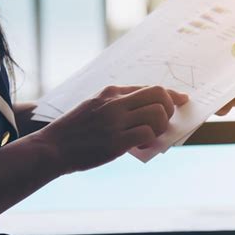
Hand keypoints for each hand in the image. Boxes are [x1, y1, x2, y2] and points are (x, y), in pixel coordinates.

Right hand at [40, 85, 187, 173]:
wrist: (52, 148)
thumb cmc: (75, 131)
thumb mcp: (94, 107)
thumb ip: (119, 106)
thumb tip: (149, 114)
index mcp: (111, 92)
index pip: (149, 87)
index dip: (170, 94)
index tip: (182, 99)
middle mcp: (115, 102)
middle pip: (159, 94)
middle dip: (171, 107)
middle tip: (166, 122)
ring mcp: (115, 121)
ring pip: (158, 113)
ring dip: (162, 126)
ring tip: (152, 136)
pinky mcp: (115, 141)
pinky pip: (148, 134)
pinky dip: (152, 141)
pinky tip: (144, 147)